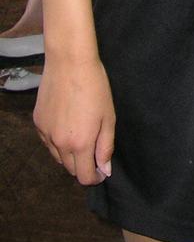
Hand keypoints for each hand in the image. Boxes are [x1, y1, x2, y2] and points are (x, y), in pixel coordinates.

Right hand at [33, 57, 115, 185]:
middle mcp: (60, 144)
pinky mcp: (38, 123)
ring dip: (70, 155)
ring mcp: (46, 134)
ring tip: (82, 136)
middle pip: (70, 169)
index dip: (95, 177)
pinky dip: (57, 141)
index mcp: (80, 144)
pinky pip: (48, 142)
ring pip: (58, 157)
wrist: (70, 63)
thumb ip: (106, 146)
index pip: (84, 176)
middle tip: (94, 151)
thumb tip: (104, 169)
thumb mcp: (108, 117)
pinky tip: (67, 125)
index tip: (102, 171)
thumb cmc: (95, 87)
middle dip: (84, 166)